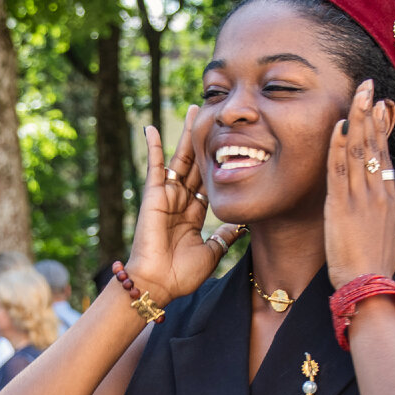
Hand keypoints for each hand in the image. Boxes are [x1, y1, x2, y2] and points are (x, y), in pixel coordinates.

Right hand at [125, 105, 244, 302]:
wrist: (160, 284)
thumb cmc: (181, 274)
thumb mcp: (212, 252)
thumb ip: (225, 236)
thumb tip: (243, 226)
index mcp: (193, 212)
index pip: (209, 181)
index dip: (220, 162)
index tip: (232, 143)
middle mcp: (180, 200)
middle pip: (196, 163)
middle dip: (206, 139)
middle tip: (215, 114)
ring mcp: (166, 196)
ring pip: (180, 158)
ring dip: (186, 134)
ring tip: (194, 110)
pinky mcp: (153, 195)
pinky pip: (153, 167)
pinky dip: (152, 147)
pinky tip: (151, 127)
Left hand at [324, 80, 394, 288]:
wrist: (368, 286)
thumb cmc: (381, 267)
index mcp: (391, 199)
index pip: (385, 156)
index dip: (382, 129)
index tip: (381, 106)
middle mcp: (378, 193)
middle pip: (374, 146)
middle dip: (370, 113)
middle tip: (367, 86)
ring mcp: (360, 197)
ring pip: (358, 151)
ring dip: (356, 120)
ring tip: (356, 94)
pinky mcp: (341, 206)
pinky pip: (338, 169)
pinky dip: (338, 146)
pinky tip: (339, 125)